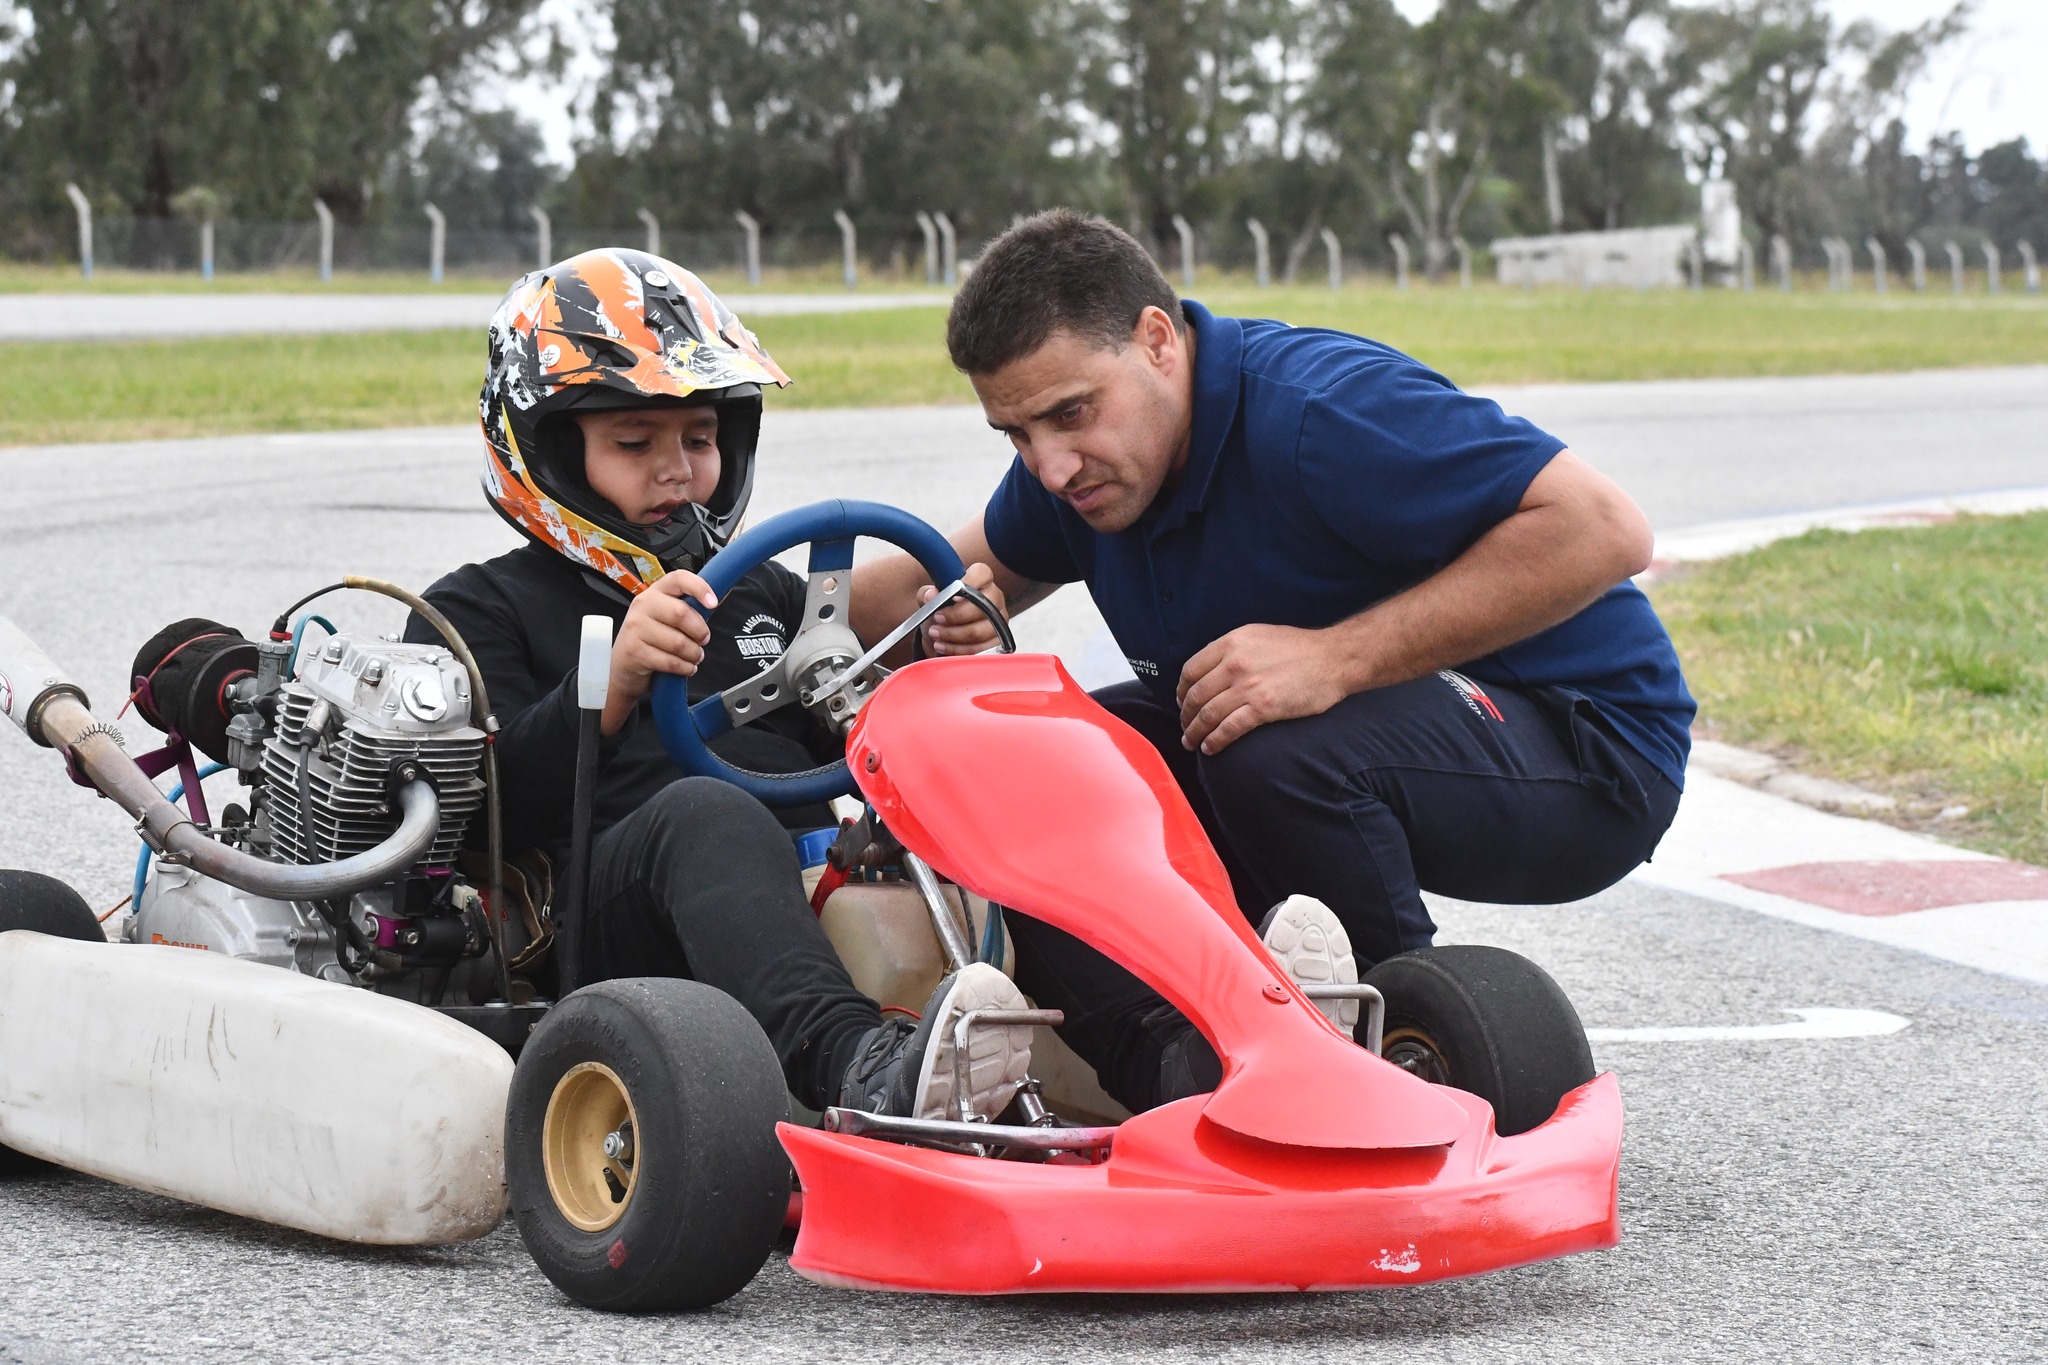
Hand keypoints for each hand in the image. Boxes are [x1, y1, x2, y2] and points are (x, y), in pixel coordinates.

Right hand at [603, 569, 717, 734]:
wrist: (622, 668)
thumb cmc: (650, 641)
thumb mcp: (666, 619)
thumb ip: (690, 608)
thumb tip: (721, 596)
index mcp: (654, 592)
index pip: (678, 578)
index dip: (700, 588)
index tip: (713, 603)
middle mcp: (642, 605)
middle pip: (681, 613)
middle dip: (700, 631)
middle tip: (703, 640)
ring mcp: (635, 628)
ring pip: (678, 642)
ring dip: (694, 654)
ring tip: (694, 656)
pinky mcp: (634, 651)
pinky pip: (670, 661)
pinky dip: (684, 668)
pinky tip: (685, 667)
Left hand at [915, 562, 1008, 656]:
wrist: (947, 635)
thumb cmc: (942, 611)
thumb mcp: (931, 600)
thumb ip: (927, 594)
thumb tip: (931, 595)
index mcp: (982, 581)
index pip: (982, 573)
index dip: (968, 582)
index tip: (952, 595)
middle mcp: (995, 598)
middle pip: (982, 605)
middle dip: (955, 615)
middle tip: (936, 619)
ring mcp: (1000, 621)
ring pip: (979, 631)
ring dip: (953, 635)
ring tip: (936, 635)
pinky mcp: (999, 642)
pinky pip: (980, 649)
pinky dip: (958, 650)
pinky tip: (944, 647)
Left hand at [1176, 624, 1350, 754]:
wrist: (1334, 658)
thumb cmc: (1300, 647)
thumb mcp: (1259, 636)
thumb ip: (1234, 649)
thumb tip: (1213, 669)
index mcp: (1231, 642)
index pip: (1191, 670)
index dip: (1181, 690)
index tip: (1182, 702)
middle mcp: (1234, 663)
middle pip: (1195, 695)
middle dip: (1185, 716)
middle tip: (1185, 728)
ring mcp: (1247, 686)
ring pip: (1207, 715)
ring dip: (1194, 733)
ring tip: (1191, 743)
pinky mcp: (1263, 708)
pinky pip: (1228, 729)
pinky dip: (1215, 742)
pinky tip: (1210, 749)